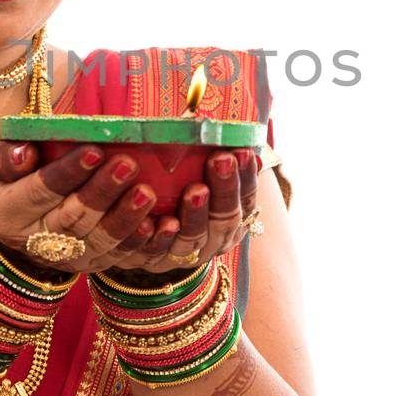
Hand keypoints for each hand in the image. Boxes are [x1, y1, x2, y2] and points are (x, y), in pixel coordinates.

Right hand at [0, 140, 160, 274]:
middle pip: (73, 218)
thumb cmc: (5, 180)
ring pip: (99, 241)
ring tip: (147, 193)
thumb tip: (25, 153)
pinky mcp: (92, 264)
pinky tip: (160, 225)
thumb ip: (2, 157)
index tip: (93, 149)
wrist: (12, 222)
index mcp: (7, 213)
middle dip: (102, 191)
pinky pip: (118, 257)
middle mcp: (35, 242)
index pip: (39, 192)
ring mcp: (66, 257)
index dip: (67, 172)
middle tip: (128, 164)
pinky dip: (140, 243)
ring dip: (126, 218)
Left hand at [107, 146, 261, 274]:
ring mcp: (188, 254)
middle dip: (225, 188)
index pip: (247, 197)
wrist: (148, 234)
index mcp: (234, 216)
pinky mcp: (156, 261)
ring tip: (194, 190)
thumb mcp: (201, 175)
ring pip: (195, 237)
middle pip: (225, 217)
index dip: (246, 177)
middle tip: (220, 160)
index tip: (242, 151)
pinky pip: (157, 253)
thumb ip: (215, 159)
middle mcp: (215, 238)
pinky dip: (159, 238)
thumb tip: (238, 134)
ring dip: (196, 214)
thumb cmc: (179, 190)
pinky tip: (159, 222)